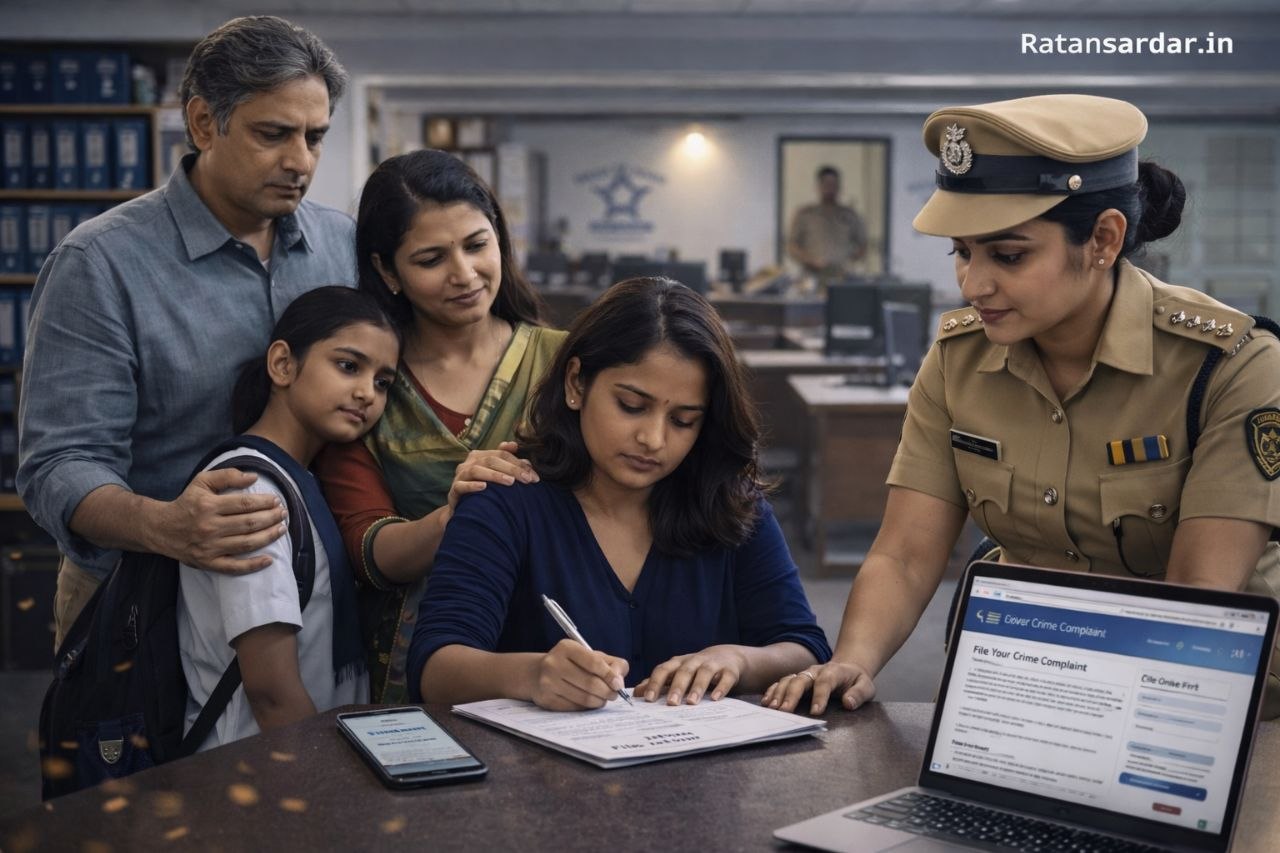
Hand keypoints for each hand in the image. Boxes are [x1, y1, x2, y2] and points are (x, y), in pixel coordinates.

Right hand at [154, 468, 287, 573]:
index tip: (276, 501)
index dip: (264, 503)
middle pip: (249, 524)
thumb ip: (227, 476)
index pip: (244, 504)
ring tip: (282, 529)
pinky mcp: (208, 563)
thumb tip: (253, 477)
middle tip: (283, 513)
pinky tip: (269, 560)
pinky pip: (234, 567)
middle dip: (271, 518)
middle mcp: (210, 527)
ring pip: (246, 544)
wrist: (161, 528)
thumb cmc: (187, 502)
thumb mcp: (202, 482)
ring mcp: (209, 547)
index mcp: (209, 506)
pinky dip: (253, 565)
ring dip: (268, 537)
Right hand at [446, 441, 538, 512]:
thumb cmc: (483, 491)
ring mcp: (460, 476)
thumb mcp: (496, 475)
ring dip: (494, 475)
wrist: (463, 510)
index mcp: (480, 456)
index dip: (519, 464)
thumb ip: (506, 461)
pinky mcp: (453, 491)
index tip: (534, 476)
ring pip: (476, 470)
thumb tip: (515, 446)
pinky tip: (484, 487)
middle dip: (512, 469)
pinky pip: (461, 486)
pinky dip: (472, 486)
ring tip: (510, 482)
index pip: (502, 454)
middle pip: (491, 460)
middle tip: (527, 479)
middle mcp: (469, 463)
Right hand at [531, 639, 628, 710]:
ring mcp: (548, 682)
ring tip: (602, 698)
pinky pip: (575, 707)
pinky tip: (588, 702)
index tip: (619, 685)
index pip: (594, 663)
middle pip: (590, 683)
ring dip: (599, 701)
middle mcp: (554, 663)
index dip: (610, 675)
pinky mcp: (546, 699)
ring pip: (584, 698)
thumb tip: (619, 681)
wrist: (537, 673)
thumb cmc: (572, 664)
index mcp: (567, 647)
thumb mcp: (590, 655)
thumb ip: (611, 664)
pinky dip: (586, 707)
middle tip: (614, 694)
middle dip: (608, 692)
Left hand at [634, 645, 747, 704]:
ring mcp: (712, 664)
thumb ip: (658, 682)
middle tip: (671, 703)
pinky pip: (726, 678)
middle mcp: (693, 661)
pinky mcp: (729, 670)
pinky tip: (716, 699)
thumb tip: (636, 694)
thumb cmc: (696, 669)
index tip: (648, 700)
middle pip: (683, 671)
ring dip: (697, 687)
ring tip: (692, 703)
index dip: (655, 683)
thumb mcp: (677, 673)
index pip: (663, 670)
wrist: (729, 657)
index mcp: (678, 663)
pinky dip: (721, 687)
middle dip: (676, 687)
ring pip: (704, 673)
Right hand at [761, 661, 876, 715]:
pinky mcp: (796, 679)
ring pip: (788, 680)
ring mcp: (804, 674)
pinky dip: (772, 691)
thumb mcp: (867, 686)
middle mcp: (815, 671)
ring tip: (772, 709)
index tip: (815, 712)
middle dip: (792, 695)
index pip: (825, 682)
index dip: (820, 696)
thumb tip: (848, 703)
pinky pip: (781, 683)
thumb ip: (859, 694)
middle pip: (801, 680)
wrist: (848, 669)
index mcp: (834, 671)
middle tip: (785, 712)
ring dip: (779, 694)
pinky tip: (766, 703)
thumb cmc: (857, 681)